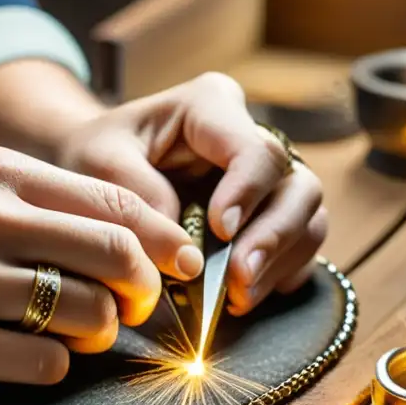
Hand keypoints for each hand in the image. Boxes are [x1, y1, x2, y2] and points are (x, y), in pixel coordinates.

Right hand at [0, 147, 202, 385]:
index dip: (163, 240)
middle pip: (114, 255)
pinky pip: (38, 364)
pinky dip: (57, 367)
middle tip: (141, 309)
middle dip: (146, 290)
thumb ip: (30, 201)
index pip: (114, 203)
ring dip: (102, 332)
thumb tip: (118, 234)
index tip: (181, 266)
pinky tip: (39, 359)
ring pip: (84, 312)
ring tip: (86, 334)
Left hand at [56, 72, 327, 314]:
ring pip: (308, 218)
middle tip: (237, 280)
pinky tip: (243, 295)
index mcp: (211, 107)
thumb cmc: (97, 156)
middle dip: (274, 238)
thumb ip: (138, 198)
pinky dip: (278, 275)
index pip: (255, 150)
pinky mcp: (270, 215)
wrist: (97, 169)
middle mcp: (250, 137)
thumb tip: (186, 253)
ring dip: (278, 263)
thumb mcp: (99, 165)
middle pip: (298, 186)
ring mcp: (267, 179)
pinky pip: (300, 247)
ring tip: (237, 297)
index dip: (247, 194)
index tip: (220, 231)